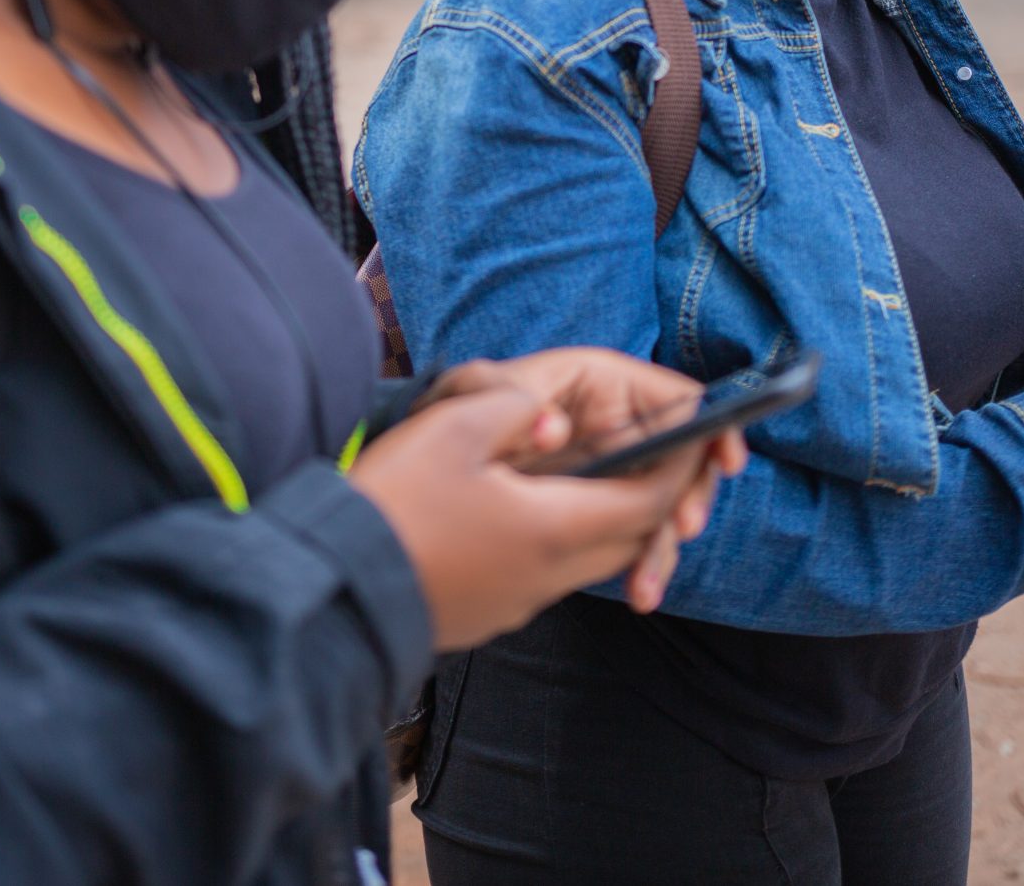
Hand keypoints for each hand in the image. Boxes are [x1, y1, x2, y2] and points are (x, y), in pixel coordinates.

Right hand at [350, 377, 730, 650]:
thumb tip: (553, 416)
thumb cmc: (393, 506)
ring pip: (589, 558)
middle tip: (650, 451)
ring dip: (605, 517)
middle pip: (627, 535)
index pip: (647, 500)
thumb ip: (515, 410)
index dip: (676, 464)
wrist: (335, 592)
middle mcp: (550, 574)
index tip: (689, 434)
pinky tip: (527, 510)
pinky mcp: (489, 612)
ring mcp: (520, 600)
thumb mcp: (452, 429)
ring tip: (591, 473)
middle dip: (650, 492)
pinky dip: (563, 538)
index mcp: (556, 528)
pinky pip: (549, 574)